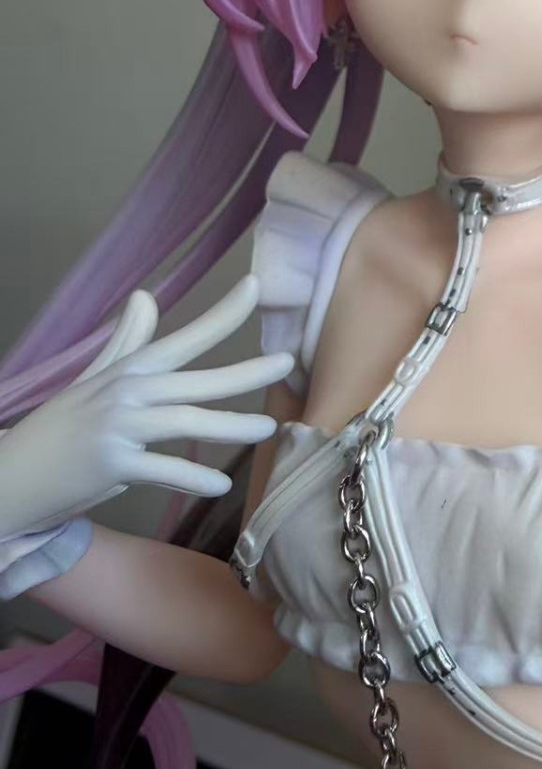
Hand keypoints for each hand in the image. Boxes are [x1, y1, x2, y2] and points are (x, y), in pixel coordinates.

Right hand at [0, 274, 292, 538]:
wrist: (10, 474)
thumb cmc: (60, 429)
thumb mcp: (93, 382)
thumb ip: (126, 344)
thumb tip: (145, 296)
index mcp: (127, 372)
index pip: (182, 338)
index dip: (220, 313)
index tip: (255, 285)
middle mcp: (125, 393)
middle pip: (195, 379)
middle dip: (245, 371)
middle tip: (286, 362)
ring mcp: (117, 428)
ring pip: (187, 422)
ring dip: (231, 426)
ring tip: (266, 429)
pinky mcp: (110, 465)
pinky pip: (162, 468)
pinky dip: (193, 477)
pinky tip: (221, 483)